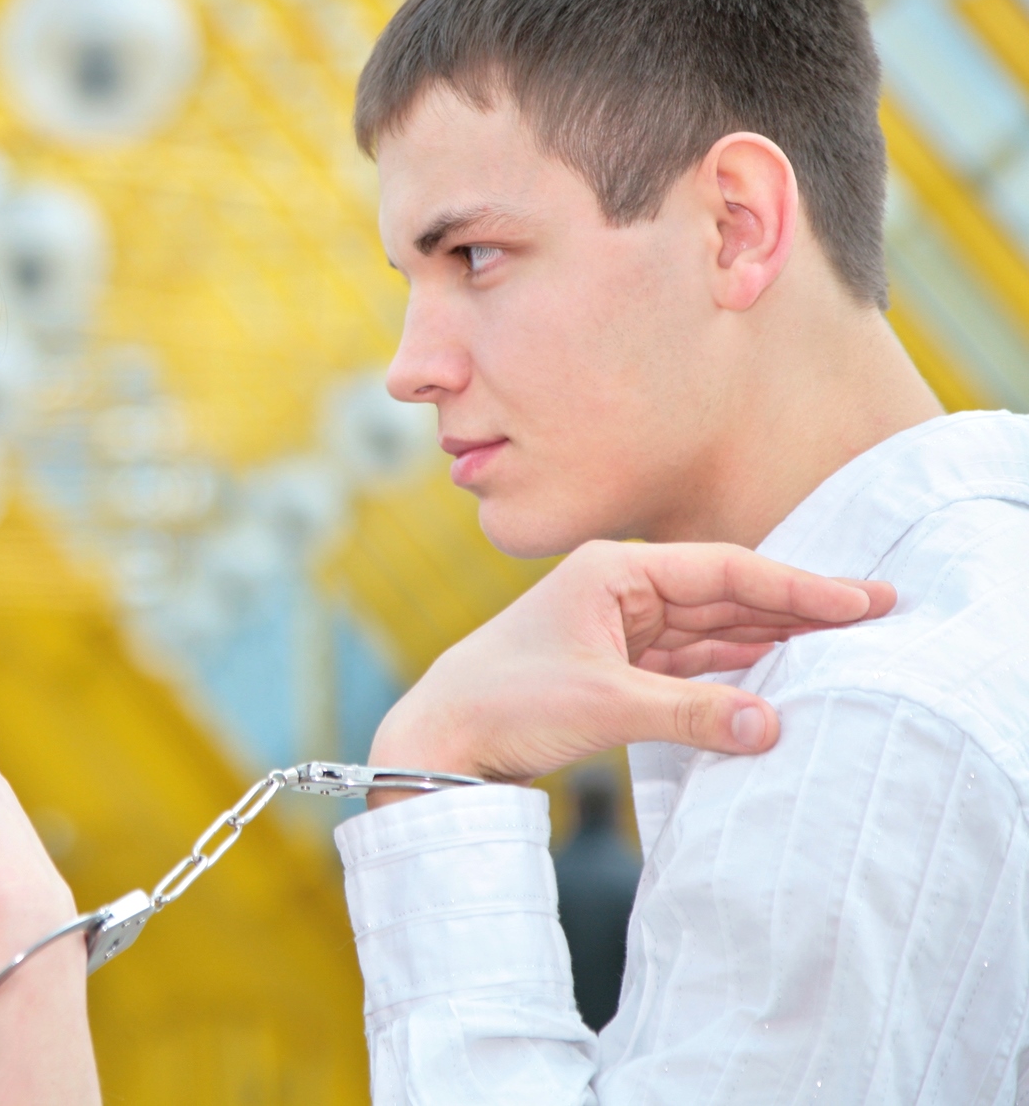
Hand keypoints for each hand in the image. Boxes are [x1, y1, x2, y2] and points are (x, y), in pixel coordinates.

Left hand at [368, 540, 895, 790]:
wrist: (439, 743)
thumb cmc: (502, 704)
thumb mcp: (603, 706)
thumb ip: (690, 713)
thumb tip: (771, 724)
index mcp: (611, 573)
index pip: (722, 570)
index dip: (794, 587)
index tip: (857, 599)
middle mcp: (617, 592)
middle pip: (724, 594)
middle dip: (797, 606)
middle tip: (875, 611)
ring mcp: (617, 631)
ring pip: (711, 630)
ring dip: (771, 638)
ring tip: (843, 642)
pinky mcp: (614, 672)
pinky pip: (689, 665)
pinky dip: (732, 672)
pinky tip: (778, 676)